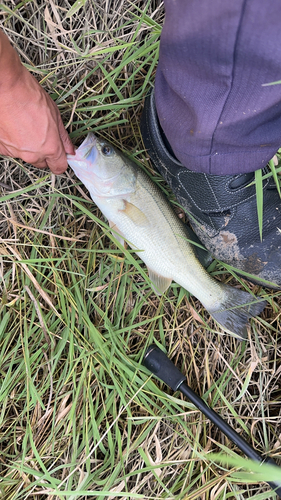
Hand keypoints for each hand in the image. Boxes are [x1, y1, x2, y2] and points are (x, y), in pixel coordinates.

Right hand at [0, 29, 73, 173]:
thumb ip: (63, 136)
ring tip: (26, 127)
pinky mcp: (2, 148)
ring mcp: (16, 152)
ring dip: (29, 147)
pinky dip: (14, 143)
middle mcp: (33, 154)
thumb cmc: (30, 96)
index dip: (61, 162)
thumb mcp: (55, 115)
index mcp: (50, 148)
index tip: (60, 157)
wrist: (6, 87)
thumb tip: (69, 148)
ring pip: (27, 156)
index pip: (59, 167)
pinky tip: (15, 128)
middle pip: (42, 163)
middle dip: (45, 153)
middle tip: (43, 136)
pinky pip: (12, 150)